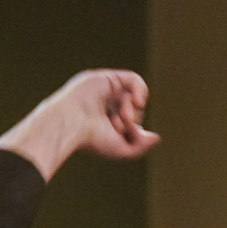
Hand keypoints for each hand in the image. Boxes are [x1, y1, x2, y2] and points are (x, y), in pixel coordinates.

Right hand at [0, 69, 158, 181]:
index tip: (128, 135)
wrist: (70, 123)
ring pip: (133, 95)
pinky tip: (136, 101)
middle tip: (119, 125)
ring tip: (121, 116)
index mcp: (103, 123)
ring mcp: (104, 91)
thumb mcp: (121, 148)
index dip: (134, 128)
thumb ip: (140, 145)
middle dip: (132, 119)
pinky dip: (140, 90)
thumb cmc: (90, 140)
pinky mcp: (105, 78)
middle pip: (133, 108)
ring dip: (134, 108)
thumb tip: (156, 137)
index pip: (130, 122)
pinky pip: (134, 80)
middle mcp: (103, 106)